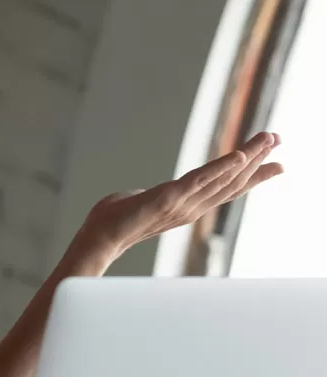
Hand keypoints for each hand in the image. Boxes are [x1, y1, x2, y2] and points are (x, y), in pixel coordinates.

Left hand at [79, 131, 282, 259]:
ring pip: (223, 179)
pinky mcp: (168, 198)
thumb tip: (145, 195)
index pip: (226, 189)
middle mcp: (191, 207)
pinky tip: (238, 156)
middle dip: (258, 161)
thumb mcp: (139, 201)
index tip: (275, 161)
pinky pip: (199, 180)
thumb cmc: (113, 220)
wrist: (97, 238)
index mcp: (187, 206)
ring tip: (267, 139)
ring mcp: (182, 204)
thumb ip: (151, 197)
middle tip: (278, 139)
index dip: (250, 175)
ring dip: (247, 157)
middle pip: (232, 182)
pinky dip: (221, 168)